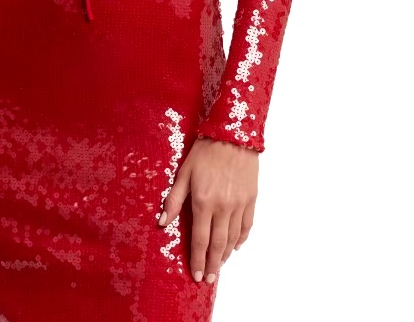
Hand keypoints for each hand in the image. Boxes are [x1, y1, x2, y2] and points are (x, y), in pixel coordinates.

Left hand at [158, 137, 257, 282]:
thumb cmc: (205, 152)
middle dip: (213, 264)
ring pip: (233, 238)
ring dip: (226, 254)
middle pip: (218, 244)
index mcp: (203, 202)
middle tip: (208, 278)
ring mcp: (239, 204)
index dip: (197, 259)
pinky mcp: (251, 199)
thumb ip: (174, 199)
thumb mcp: (183, 173)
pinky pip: (247, 225)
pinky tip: (236, 246)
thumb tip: (162, 222)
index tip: (196, 273)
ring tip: (219, 265)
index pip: (200, 239)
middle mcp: (223, 207)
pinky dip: (242, 239)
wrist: (232, 135)